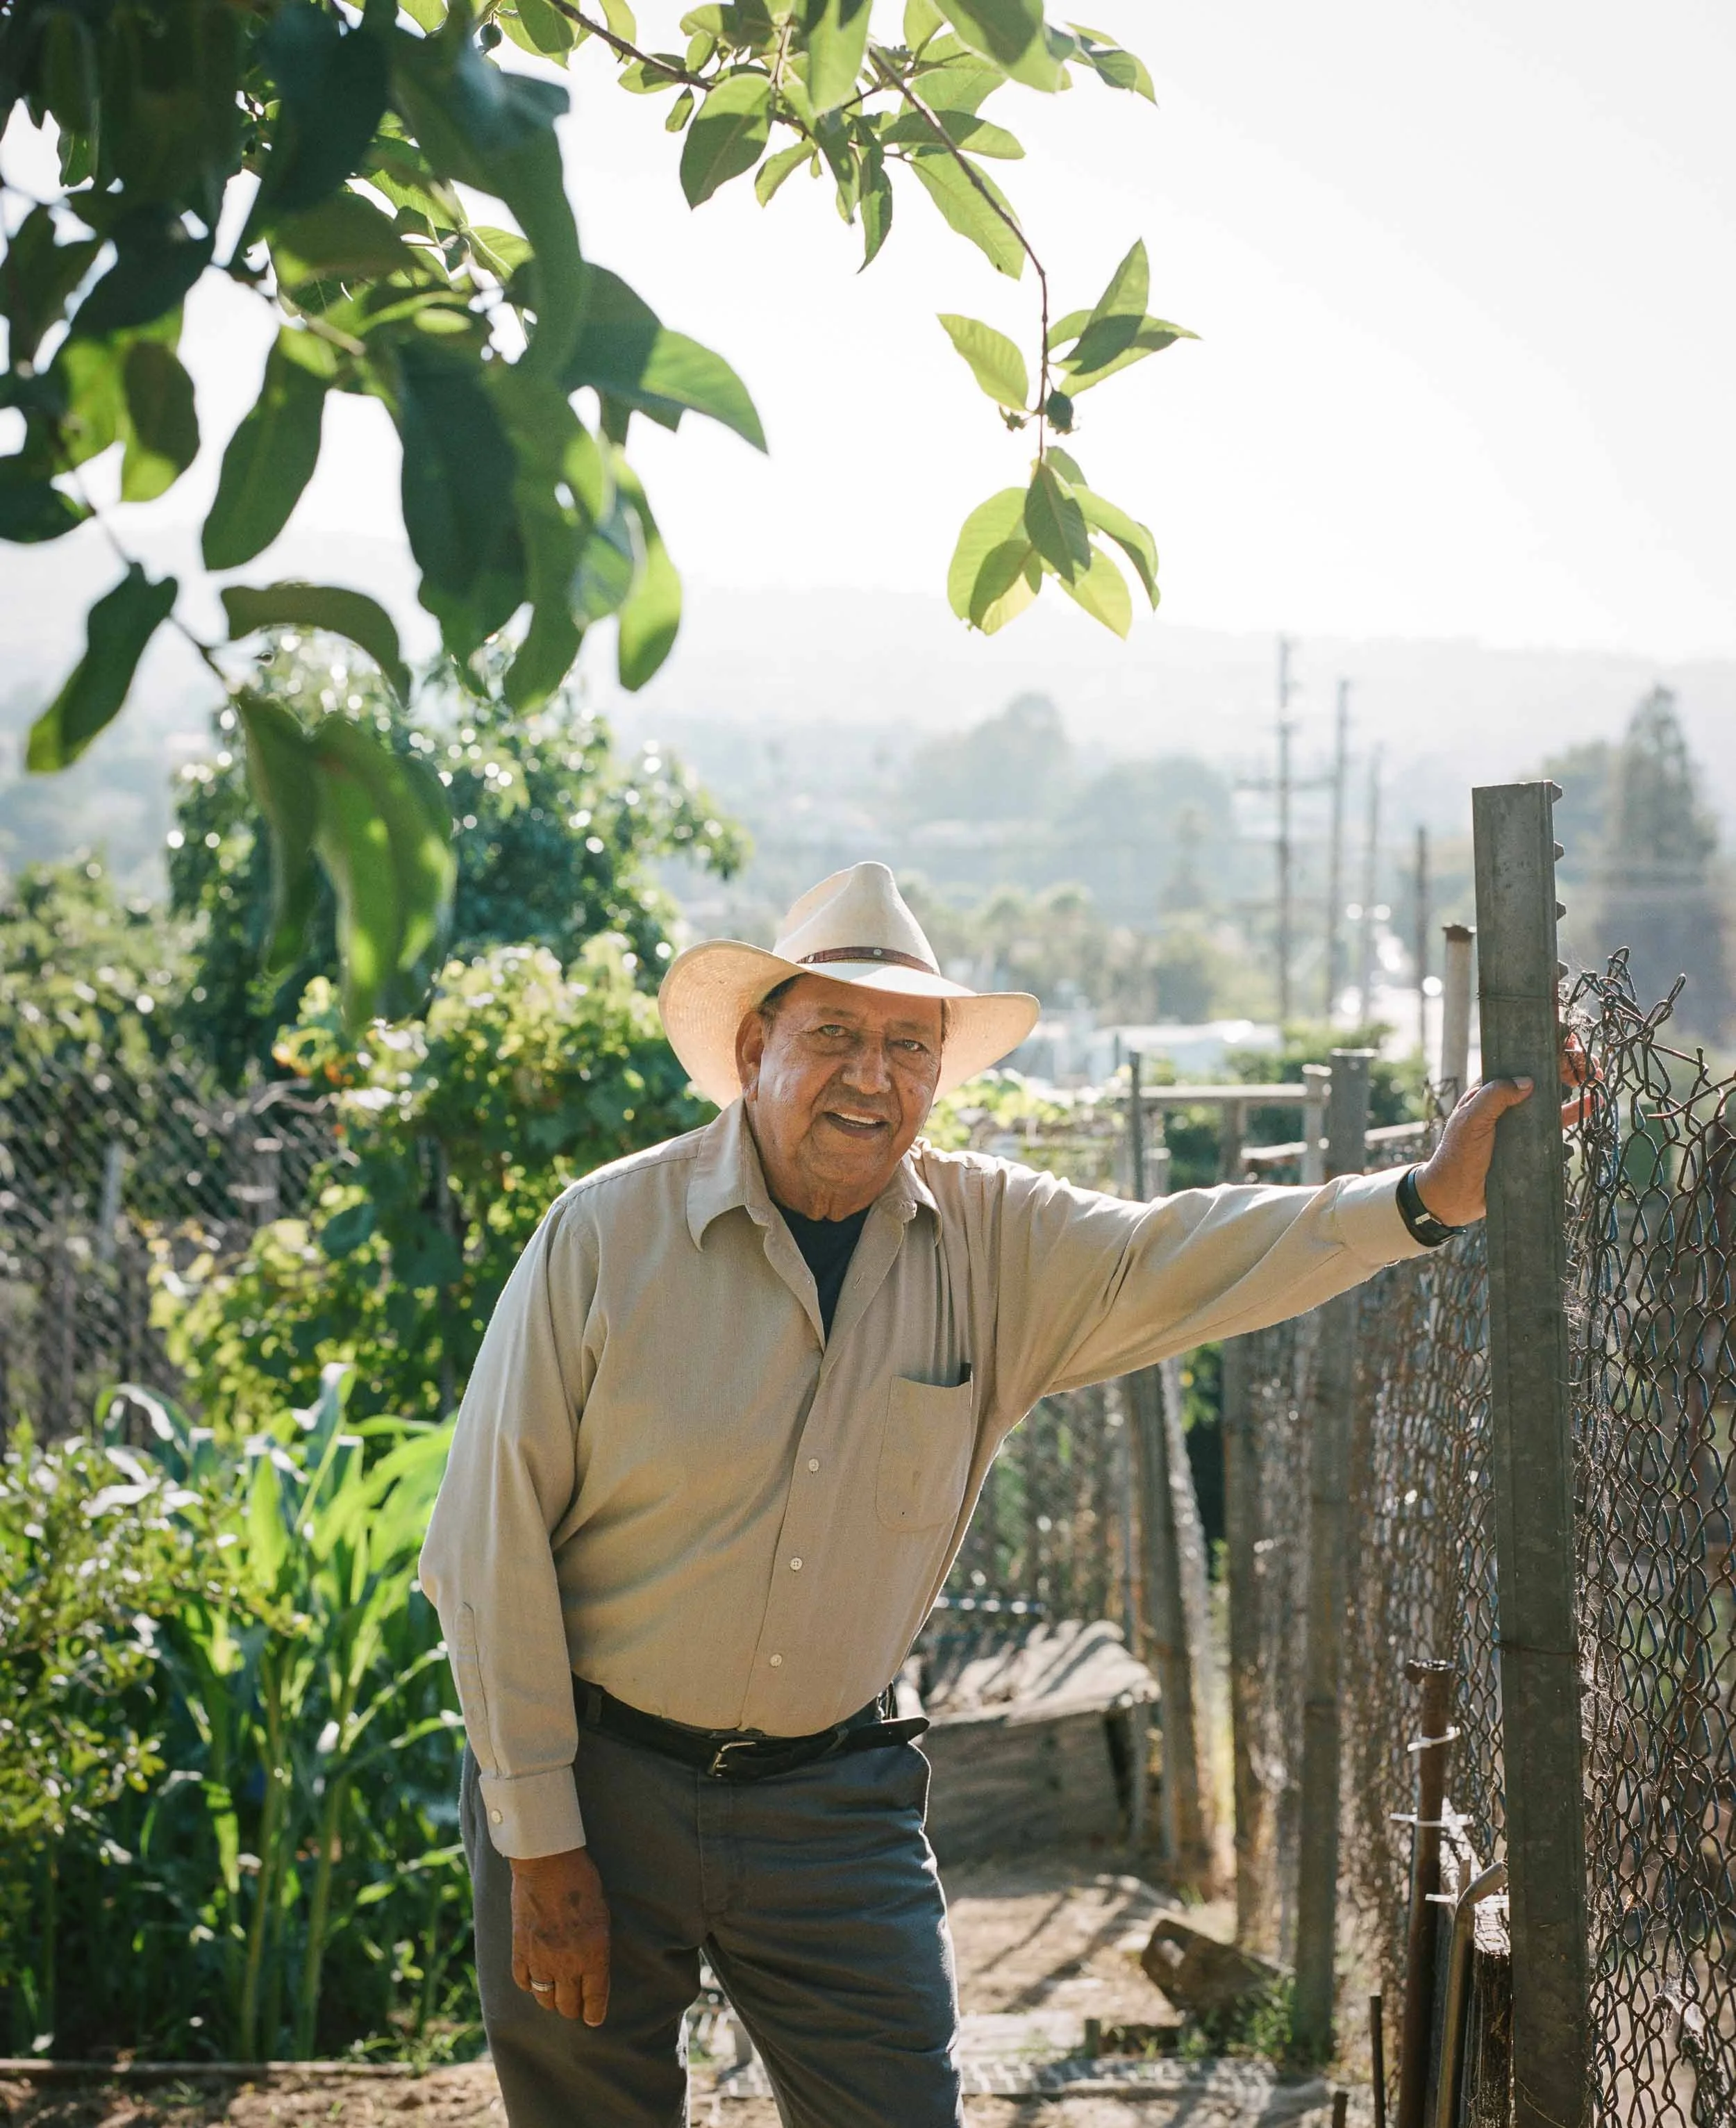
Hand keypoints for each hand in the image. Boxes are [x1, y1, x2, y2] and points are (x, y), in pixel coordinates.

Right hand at [510, 1845, 610, 2024]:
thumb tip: (594, 1969)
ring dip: (552, 2000)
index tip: (594, 2019)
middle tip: (576, 2007)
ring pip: (545, 1999)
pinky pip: (523, 1982)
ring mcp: (541, 1960)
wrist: (547, 1864)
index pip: (595, 1999)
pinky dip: (530, 1985)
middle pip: (568, 2005)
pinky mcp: (520, 1951)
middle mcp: (568, 1964)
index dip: (595, 2013)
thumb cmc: (582, 1883)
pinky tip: (535, 1979)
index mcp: (594, 1954)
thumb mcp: (602, 1915)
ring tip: (556, 1994)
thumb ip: (597, 1947)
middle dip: (574, 2009)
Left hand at [1414, 1033, 1591, 1227]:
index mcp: (1492, 1088)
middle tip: (1588, 1064)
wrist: (1457, 1194)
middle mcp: (1509, 1099)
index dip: (1546, 1047)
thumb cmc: (1458, 1153)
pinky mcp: (1534, 1139)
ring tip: (1596, 1076)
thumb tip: (1528, 1081)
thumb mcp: (1471, 1120)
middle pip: (1543, 1072)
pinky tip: (1594, 1102)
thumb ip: (1495, 1097)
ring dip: (1577, 1081)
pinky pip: (1559, 1120)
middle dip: (1568, 1062)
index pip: (1521, 1059)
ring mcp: (1523, 1118)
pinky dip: (1578, 1110)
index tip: (1569, 1042)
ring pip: (1555, 1093)